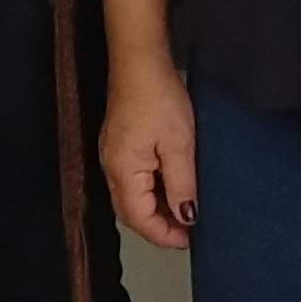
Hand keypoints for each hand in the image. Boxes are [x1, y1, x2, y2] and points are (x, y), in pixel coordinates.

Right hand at [100, 60, 198, 251]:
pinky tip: (170, 187)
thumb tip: (186, 217)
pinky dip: (151, 192)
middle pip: (131, 212)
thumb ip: (181, 185)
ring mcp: (112, 156)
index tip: (190, 240)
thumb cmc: (158, 98)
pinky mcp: (118, 145)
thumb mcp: (179, 145)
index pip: (140, 219)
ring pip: (131, 198)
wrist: (139, 61)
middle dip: (159, 226)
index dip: (164, 235)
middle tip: (189, 231)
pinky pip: (132, 181)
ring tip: (184, 211)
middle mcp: (110, 168)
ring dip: (155, 210)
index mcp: (123, 172)